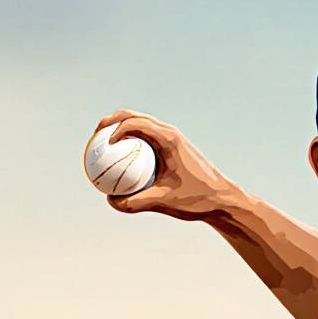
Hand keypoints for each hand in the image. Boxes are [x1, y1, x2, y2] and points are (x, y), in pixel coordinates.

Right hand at [91, 110, 240, 220]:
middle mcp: (170, 134)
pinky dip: (132, 143)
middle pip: (134, 116)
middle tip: (94, 137)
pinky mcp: (173, 147)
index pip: (135, 122)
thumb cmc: (198, 199)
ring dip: (120, 129)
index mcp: (169, 139)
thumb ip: (136, 202)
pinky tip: (121, 160)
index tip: (102, 145)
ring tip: (102, 145)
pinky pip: (148, 139)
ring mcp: (173, 139)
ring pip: (141, 125)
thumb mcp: (165, 201)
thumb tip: (110, 201)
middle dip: (111, 121)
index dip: (113, 129)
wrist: (223, 199)